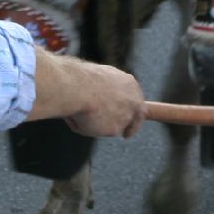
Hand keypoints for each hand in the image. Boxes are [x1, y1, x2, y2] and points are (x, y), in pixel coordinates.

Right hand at [26, 49, 144, 138]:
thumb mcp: (97, 80)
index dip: (132, 111)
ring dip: (98, 124)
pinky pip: (99, 132)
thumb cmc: (80, 79)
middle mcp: (134, 99)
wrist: (76, 86)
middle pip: (136, 117)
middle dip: (131, 127)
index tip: (129, 119)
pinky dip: (86, 128)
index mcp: (129, 83)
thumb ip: (105, 94)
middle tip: (125, 135)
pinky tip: (77, 117)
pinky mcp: (115, 129)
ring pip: (112, 126)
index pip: (136, 100)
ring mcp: (126, 115)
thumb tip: (97, 106)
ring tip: (79, 112)